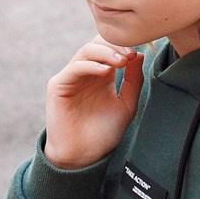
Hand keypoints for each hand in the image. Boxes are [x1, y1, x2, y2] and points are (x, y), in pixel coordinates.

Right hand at [45, 39, 141, 170]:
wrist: (84, 155)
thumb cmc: (104, 132)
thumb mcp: (126, 105)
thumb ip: (133, 80)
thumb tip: (140, 54)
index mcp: (101, 74)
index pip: (110, 47)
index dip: (124, 45)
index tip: (139, 52)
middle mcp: (86, 72)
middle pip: (97, 43)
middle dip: (115, 45)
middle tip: (130, 53)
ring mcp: (71, 77)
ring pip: (86, 51)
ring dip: (105, 52)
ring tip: (121, 61)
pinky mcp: (58, 85)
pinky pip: (75, 67)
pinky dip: (91, 65)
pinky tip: (106, 71)